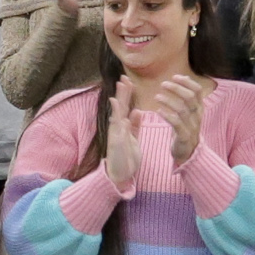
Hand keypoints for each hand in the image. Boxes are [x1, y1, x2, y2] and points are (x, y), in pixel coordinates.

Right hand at [99, 77, 142, 191]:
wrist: (120, 175)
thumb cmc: (127, 157)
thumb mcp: (133, 137)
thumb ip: (135, 124)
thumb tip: (137, 110)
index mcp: (123, 126)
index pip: (125, 106)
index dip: (127, 93)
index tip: (128, 80)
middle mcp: (117, 129)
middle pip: (120, 108)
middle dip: (122, 94)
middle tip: (123, 78)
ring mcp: (116, 137)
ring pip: (117, 118)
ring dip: (118, 106)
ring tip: (119, 94)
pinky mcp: (117, 147)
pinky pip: (119, 135)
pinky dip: (121, 127)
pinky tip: (122, 118)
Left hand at [151, 70, 205, 165]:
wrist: (188, 152)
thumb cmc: (185, 128)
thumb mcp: (189, 111)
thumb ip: (187, 96)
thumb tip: (184, 77)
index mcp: (199, 108)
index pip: (197, 91)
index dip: (187, 82)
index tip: (174, 76)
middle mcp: (197, 116)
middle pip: (189, 97)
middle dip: (176, 88)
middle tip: (163, 84)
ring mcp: (192, 126)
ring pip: (182, 110)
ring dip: (168, 101)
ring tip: (156, 97)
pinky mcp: (184, 136)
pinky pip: (176, 124)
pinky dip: (167, 116)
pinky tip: (159, 111)